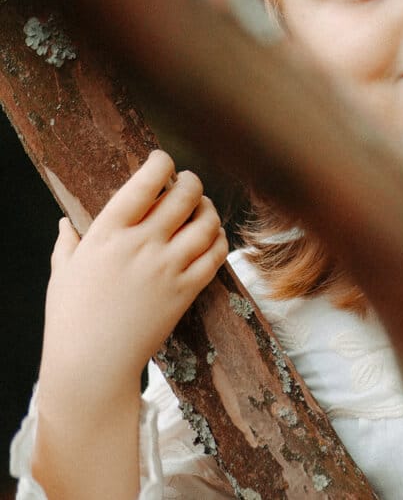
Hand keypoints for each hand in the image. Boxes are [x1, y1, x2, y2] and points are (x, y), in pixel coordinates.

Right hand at [39, 151, 228, 398]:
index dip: (160, 163)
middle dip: (191, 181)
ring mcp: (167, 268)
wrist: (92, 364)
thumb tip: (66, 223)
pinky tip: (212, 237)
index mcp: (106, 234)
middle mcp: (141, 245)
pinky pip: (216, 255)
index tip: (163, 160)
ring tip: (203, 208)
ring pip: (207, 222)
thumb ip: (68, 244)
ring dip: (209, 209)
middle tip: (188, 182)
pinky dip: (219, 240)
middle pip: (184, 196)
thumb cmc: (70, 318)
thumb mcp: (62, 274)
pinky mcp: (186, 290)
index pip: (143, 184)